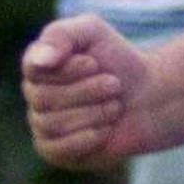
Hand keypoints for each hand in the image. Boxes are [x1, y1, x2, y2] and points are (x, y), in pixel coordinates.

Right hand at [21, 14, 153, 167]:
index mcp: (38, 67)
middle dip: (87, 91)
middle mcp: (35, 96)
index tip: (95, 63)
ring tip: (115, 106)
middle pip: (43, 99)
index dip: (67, 69)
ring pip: (53, 124)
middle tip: (115, 85)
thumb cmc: (118, 62)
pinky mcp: (56, 152)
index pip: (33, 69)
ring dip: (94, 113)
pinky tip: (107, 129)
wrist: (150, 98)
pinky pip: (57, 149)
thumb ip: (60, 35)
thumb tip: (39, 61)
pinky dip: (87, 138)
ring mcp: (43, 125)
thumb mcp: (92, 32)